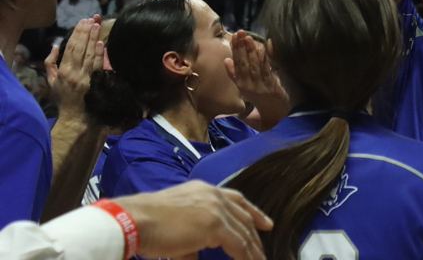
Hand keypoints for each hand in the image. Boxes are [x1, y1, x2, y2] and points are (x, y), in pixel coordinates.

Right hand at [46, 16, 103, 120]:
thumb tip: (54, 46)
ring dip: (94, 39)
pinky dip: (100, 53)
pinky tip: (101, 43)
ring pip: (90, 54)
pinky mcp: (96, 82)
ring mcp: (87, 78)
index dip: (76, 34)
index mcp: (63, 72)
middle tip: (91, 19)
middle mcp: (74, 73)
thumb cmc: (62, 96)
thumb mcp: (51, 81)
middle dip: (86, 32)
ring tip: (97, 26)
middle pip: (81, 48)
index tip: (82, 22)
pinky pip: (99, 65)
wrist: (75, 115)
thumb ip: (50, 63)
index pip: (70, 48)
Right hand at [117, 180, 272, 259]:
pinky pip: (238, 245)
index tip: (266, 223)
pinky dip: (246, 256)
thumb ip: (192, 239)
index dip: (252, 212)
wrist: (136, 220)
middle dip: (257, 232)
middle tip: (264, 247)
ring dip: (253, 249)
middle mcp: (213, 195)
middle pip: (243, 215)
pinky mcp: (215, 225)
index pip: (236, 199)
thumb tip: (194, 256)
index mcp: (204, 190)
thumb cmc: (147, 223)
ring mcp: (216, 209)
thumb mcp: (176, 224)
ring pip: (243, 232)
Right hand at [225, 31, 288, 130]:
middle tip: (240, 33)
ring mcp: (260, 86)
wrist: (275, 113)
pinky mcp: (271, 86)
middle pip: (243, 64)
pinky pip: (268, 69)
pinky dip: (267, 56)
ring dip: (251, 51)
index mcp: (240, 85)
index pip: (235, 65)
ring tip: (249, 38)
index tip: (233, 37)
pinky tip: (267, 45)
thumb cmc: (260, 98)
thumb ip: (234, 74)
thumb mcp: (244, 87)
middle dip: (241, 48)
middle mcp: (248, 86)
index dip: (234, 50)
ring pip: (254, 66)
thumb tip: (226, 60)